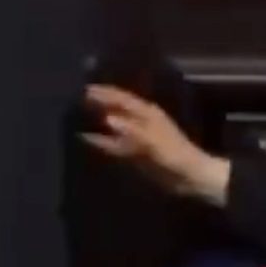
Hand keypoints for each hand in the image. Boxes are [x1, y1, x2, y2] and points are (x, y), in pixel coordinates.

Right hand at [82, 85, 230, 202]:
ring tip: (77, 117)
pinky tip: (87, 140)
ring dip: (98, 121)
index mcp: (147, 113)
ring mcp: (137, 136)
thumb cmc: (174, 155)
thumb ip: (131, 130)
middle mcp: (141, 120)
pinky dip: (101, 140)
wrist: (189, 177)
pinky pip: (113, 142)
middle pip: (116, 108)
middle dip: (99, 103)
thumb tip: (107, 118)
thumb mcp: (153, 141)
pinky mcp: (135, 151)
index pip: (121, 98)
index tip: (83, 89)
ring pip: (114, 124)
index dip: (104, 93)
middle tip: (75, 100)